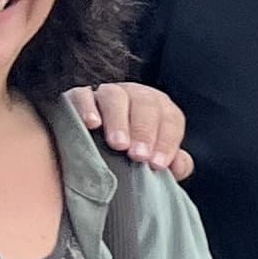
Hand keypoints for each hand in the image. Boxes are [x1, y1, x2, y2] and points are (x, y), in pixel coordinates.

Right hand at [67, 81, 191, 179]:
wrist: (91, 145)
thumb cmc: (130, 152)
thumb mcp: (153, 158)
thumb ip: (173, 163)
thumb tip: (179, 165)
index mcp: (159, 108)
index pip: (170, 119)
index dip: (166, 141)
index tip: (157, 164)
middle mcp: (135, 96)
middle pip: (145, 104)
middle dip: (144, 131)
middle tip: (138, 156)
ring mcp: (106, 93)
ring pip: (115, 97)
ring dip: (118, 120)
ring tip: (118, 144)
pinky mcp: (78, 96)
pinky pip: (83, 95)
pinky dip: (87, 108)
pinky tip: (91, 124)